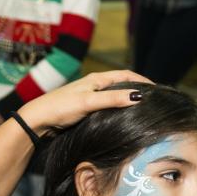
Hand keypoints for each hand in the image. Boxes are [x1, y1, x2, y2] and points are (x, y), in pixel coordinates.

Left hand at [17, 70, 152, 137]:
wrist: (38, 121)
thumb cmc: (61, 108)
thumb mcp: (89, 102)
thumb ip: (113, 99)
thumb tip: (138, 96)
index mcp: (97, 79)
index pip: (126, 74)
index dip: (143, 81)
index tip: (157, 90)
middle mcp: (95, 85)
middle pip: (123, 84)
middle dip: (138, 89)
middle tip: (154, 100)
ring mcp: (91, 97)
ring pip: (116, 96)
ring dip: (128, 100)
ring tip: (143, 109)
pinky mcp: (87, 109)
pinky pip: (109, 106)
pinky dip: (119, 109)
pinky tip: (124, 118)